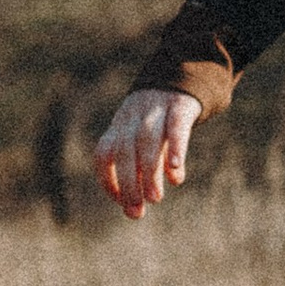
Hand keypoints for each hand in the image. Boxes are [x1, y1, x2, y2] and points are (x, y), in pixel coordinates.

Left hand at [96, 89, 200, 219]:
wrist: (181, 74)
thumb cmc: (160, 120)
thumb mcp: (144, 141)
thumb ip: (139, 170)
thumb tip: (134, 208)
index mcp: (119, 127)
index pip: (103, 154)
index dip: (108, 180)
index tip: (123, 203)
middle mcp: (133, 118)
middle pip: (124, 151)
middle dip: (128, 183)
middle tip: (137, 211)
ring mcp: (156, 110)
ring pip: (147, 141)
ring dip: (148, 172)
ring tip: (155, 198)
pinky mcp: (180, 106)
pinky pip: (175, 127)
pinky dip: (175, 149)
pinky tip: (176, 173)